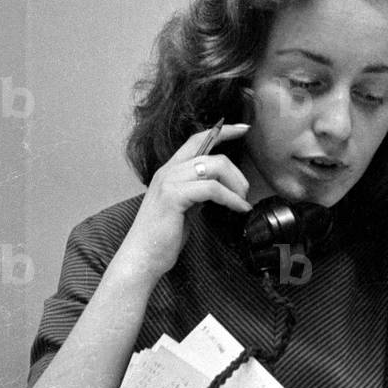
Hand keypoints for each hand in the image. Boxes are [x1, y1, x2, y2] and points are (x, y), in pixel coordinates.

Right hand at [118, 123, 250, 281]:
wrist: (142, 258)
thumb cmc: (162, 238)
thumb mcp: (184, 208)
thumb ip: (197, 192)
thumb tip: (219, 187)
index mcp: (169, 171)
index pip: (197, 140)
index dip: (222, 131)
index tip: (244, 129)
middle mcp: (167, 171)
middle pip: (211, 153)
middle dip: (236, 171)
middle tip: (245, 192)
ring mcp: (169, 182)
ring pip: (214, 167)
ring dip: (236, 185)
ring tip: (242, 202)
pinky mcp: (173, 197)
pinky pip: (212, 188)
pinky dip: (231, 198)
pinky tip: (239, 209)